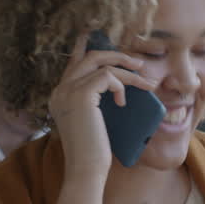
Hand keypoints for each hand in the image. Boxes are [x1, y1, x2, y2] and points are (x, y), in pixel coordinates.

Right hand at [48, 32, 156, 182]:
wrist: (86, 169)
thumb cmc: (94, 151)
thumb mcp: (94, 121)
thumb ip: (96, 101)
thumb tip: (116, 86)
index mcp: (60, 95)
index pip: (74, 62)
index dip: (86, 47)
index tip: (96, 34)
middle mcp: (59, 90)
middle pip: (89, 56)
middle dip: (117, 56)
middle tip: (138, 64)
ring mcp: (67, 91)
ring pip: (102, 64)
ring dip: (128, 72)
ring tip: (145, 83)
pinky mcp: (80, 95)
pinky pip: (107, 77)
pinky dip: (121, 85)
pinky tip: (122, 103)